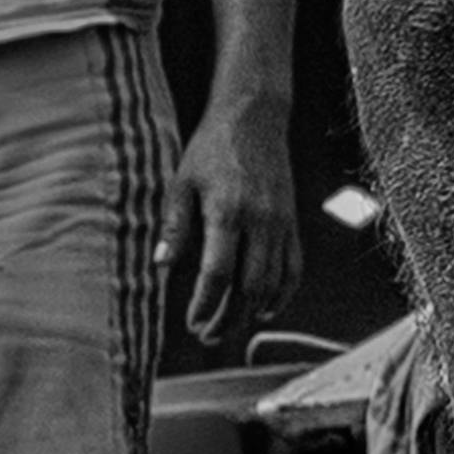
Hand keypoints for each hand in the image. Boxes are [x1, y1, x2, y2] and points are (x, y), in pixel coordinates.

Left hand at [172, 96, 301, 347]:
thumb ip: (173, 226)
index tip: (191, 322)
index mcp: (227, 212)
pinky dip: (282, 293)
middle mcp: (260, 222)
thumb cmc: (210, 149)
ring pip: (273, 282)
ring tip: (227, 326)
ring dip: (251, 311)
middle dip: (228, 317)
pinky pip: (294, 267)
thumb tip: (159, 265)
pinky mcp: (292, 222)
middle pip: (249, 286)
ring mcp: (281, 223)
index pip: (218, 273)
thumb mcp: (181, 182)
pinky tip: (264, 309)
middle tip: (207, 335)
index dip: (205, 304)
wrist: (254, 118)